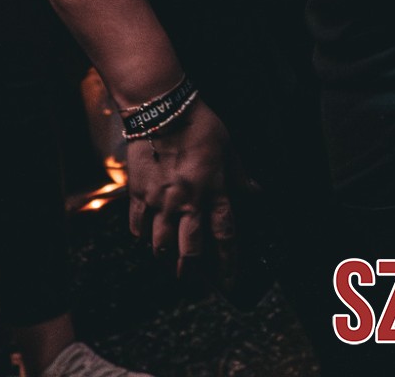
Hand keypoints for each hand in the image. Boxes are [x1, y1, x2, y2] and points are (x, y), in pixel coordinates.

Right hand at [125, 97, 235, 280]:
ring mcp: (161, 200)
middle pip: (189, 252)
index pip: (224, 236)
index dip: (228, 263)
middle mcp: (187, 202)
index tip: (230, 281)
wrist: (162, 108)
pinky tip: (145, 239)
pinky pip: (138, 226)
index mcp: (212, 191)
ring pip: (161, 245)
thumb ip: (239, 175)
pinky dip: (142, 236)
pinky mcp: (140, 193)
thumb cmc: (198, 124)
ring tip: (170, 265)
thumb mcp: (227, 147)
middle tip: (196, 286)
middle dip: (193, 274)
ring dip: (167, 259)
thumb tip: (256, 192)